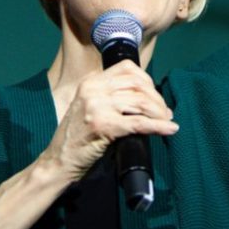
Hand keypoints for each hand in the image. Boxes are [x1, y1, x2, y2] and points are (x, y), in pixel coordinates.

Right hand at [43, 60, 177, 180]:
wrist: (58, 160)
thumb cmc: (78, 137)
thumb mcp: (90, 106)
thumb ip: (111, 96)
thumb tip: (148, 98)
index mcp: (91, 81)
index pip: (127, 68)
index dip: (148, 80)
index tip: (155, 96)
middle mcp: (93, 89)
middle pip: (137, 84)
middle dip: (157, 98)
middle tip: (165, 112)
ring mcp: (97, 106)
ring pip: (141, 101)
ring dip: (159, 112)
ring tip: (166, 121)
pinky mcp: (103, 125)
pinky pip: (139, 123)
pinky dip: (158, 126)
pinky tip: (169, 129)